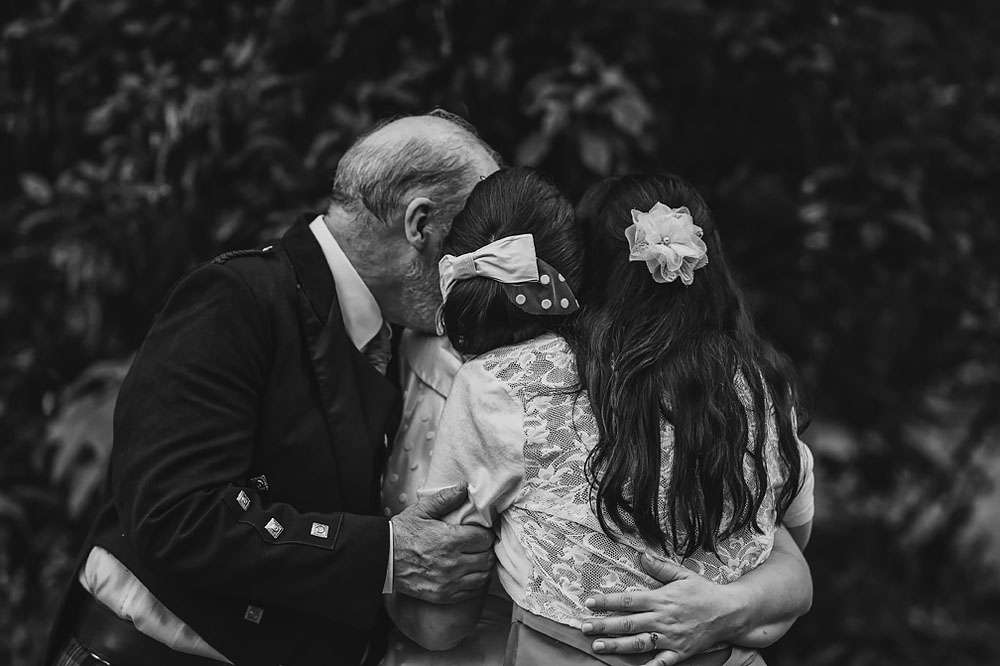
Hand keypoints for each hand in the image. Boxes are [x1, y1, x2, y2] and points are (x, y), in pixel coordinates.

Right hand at [391, 483, 494, 602]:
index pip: (484, 538)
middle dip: (485, 550)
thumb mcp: (421, 510)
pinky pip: (471, 592)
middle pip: (487, 558)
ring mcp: (449, 582)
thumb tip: (463, 487)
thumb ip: (445, 498)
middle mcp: (452, 563)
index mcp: (449, 540)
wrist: (382, 558)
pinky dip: (474, 583)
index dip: (484, 534)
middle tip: (478, 545)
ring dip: (482, 567)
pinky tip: (467, 574)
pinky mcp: (444, 596)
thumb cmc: (402, 533)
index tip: (479, 533)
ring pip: (483, 576)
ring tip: (475, 559)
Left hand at [580, 552, 747, 664]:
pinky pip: (661, 663)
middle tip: (584, 627)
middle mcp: (663, 619)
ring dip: (617, 645)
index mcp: (661, 598)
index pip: (628, 600)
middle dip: (604, 626)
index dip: (607, 601)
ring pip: (638, 643)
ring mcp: (670, 637)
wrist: (729, 613)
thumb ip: (660, 566)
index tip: (590, 603)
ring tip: (598, 646)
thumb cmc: (704, 592)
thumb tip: (641, 554)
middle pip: (628, 623)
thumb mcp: (683, 574)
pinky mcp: (679, 652)